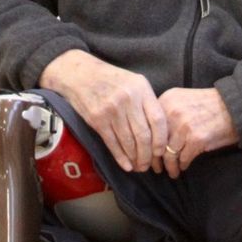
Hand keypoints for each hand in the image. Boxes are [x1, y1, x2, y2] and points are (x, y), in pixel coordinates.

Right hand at [39, 49, 167, 173]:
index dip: (161, 140)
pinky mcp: (97, 119)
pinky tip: (126, 165)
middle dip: (148, 155)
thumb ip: (147, 102)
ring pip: (128, 142)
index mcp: (141, 88)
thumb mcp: (133, 82)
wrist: (79, 74)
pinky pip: (112, 143)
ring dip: (135, 158)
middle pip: (144, 135)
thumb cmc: (111, 79)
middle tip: (148, 165)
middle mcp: (128, 99)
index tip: (160, 152)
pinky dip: (120, 158)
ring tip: (138, 167)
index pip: (158, 119)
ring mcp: (112, 109)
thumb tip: (160, 131)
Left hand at [154, 87, 237, 177]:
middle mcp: (172, 112)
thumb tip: (151, 136)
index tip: (146, 154)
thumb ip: (166, 112)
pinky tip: (183, 167)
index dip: (146, 144)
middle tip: (155, 167)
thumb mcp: (181, 99)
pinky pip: (183, 158)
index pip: (148, 127)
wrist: (233, 106)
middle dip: (154, 158)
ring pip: (168, 154)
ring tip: (171, 172)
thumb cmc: (207, 104)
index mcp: (166, 100)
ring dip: (169, 166)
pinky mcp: (196, 139)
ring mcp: (183, 126)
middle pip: (155, 142)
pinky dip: (182, 165)